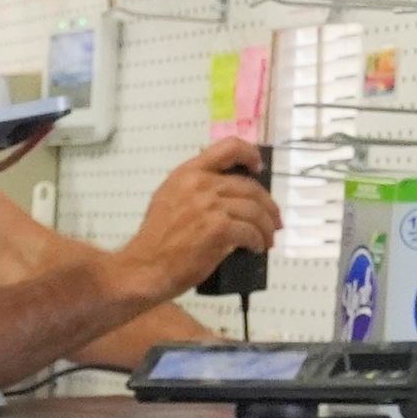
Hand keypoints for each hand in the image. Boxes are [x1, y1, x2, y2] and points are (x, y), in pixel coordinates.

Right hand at [121, 139, 281, 299]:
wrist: (143, 269)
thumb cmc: (154, 244)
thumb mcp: (168, 202)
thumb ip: (193, 191)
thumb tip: (228, 197)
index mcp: (186, 174)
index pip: (228, 148)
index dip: (250, 155)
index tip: (258, 168)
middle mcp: (199, 184)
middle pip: (250, 186)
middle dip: (268, 206)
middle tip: (273, 221)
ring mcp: (209, 206)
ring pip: (254, 210)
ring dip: (266, 227)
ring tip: (266, 239)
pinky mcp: (218, 229)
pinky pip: (250, 231)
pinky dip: (258, 241)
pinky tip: (256, 248)